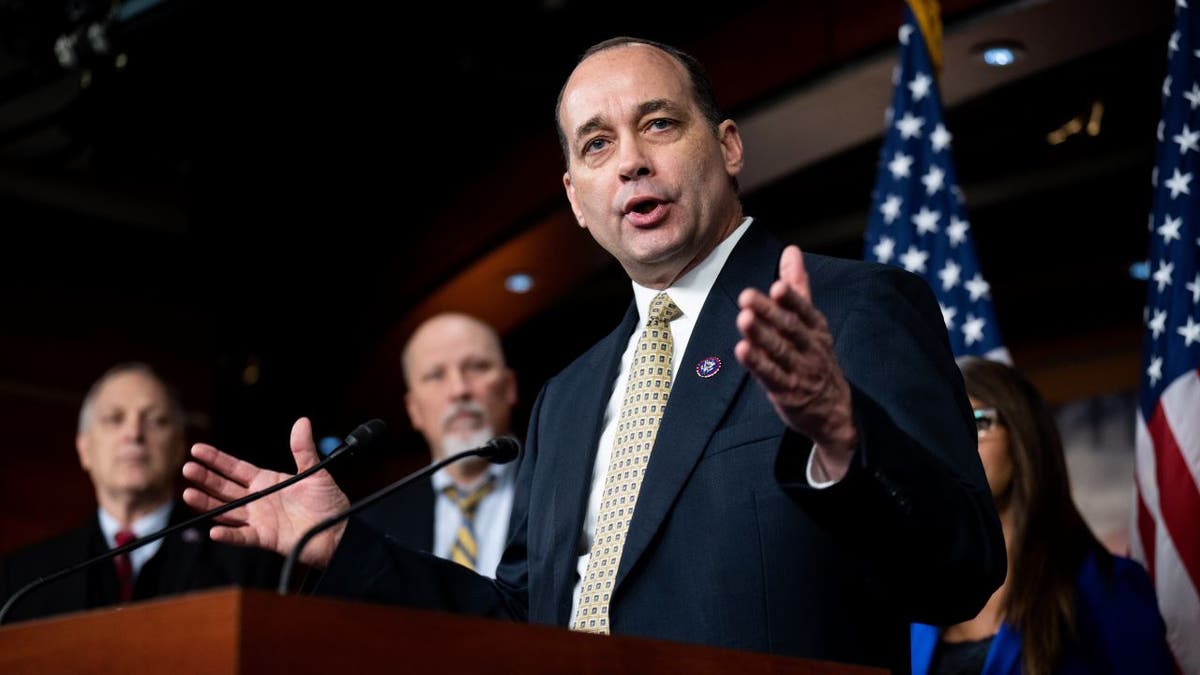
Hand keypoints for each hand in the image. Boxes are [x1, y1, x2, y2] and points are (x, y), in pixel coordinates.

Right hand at [182, 417, 350, 567]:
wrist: (340, 531)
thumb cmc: (329, 502)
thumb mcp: (316, 472)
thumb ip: (304, 449)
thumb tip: (303, 421)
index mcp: (267, 481)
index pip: (235, 468)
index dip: (216, 460)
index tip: (197, 450)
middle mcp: (258, 499)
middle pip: (225, 488)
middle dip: (205, 478)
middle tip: (187, 469)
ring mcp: (259, 519)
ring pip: (227, 510)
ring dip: (207, 503)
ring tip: (188, 494)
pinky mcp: (265, 538)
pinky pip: (243, 536)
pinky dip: (229, 534)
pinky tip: (214, 530)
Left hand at [734, 245, 857, 479]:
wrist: (834, 410)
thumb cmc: (815, 357)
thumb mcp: (812, 322)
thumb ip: (798, 287)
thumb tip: (790, 250)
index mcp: (817, 329)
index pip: (806, 311)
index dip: (793, 299)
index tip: (778, 285)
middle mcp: (810, 348)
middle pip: (790, 328)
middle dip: (769, 312)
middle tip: (747, 296)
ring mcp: (800, 371)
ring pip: (779, 351)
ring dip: (761, 335)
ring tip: (743, 319)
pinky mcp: (787, 391)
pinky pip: (771, 376)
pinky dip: (757, 363)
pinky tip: (741, 350)